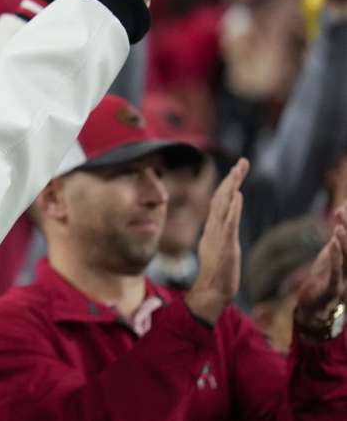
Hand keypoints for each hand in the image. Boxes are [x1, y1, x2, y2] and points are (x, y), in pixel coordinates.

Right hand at [185, 159, 249, 323]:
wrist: (212, 291)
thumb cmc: (218, 273)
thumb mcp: (221, 248)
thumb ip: (223, 232)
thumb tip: (227, 218)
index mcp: (213, 228)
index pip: (220, 201)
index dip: (227, 185)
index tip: (236, 170)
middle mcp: (214, 228)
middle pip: (221, 198)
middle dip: (232, 179)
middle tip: (242, 162)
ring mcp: (219, 236)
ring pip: (223, 206)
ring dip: (231, 188)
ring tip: (238, 171)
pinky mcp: (225, 245)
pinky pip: (229, 224)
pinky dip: (232, 209)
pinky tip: (237, 196)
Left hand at [293, 205, 346, 337]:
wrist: (314, 309)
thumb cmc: (323, 280)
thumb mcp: (330, 257)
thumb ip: (337, 241)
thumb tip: (340, 219)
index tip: (342, 208)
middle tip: (341, 211)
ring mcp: (344, 281)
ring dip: (344, 243)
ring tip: (339, 226)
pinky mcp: (332, 289)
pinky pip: (335, 273)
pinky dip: (335, 258)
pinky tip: (332, 245)